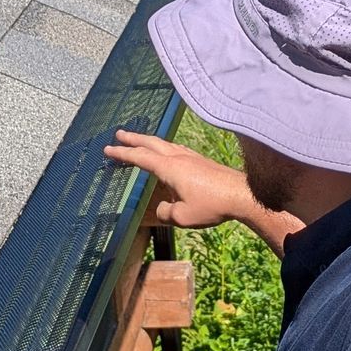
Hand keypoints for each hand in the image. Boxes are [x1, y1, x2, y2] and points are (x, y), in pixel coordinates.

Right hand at [103, 129, 254, 230]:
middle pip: (151, 142)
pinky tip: (168, 152)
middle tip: (119, 134)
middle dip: (133, 138)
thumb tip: (161, 208)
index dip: (122, 153)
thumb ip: (165, 212)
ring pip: (165, 143)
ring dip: (149, 140)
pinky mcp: (201, 161)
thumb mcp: (183, 217)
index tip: (108, 149)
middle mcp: (178, 157)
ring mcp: (191, 157)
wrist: (242, 194)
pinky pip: (177, 148)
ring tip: (140, 141)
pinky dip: (165, 146)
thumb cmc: (212, 205)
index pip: (140, 157)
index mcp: (169, 168)